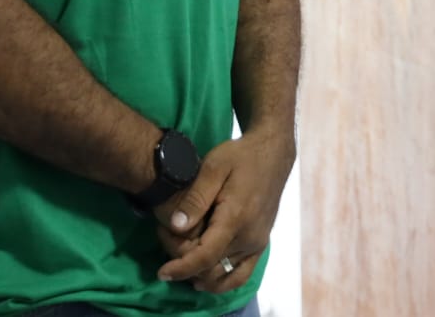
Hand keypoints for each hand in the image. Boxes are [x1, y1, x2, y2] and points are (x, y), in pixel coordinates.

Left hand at [154, 129, 295, 292]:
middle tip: (167, 242)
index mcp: (236, 218)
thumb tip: (176, 226)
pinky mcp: (261, 243)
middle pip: (212, 268)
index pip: (206, 256)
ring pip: (225, 276)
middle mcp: (249, 237)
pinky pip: (242, 274)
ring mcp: (257, 243)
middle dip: (186, 266)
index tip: (162, 273)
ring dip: (202, 275)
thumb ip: (195, 198)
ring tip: (182, 262)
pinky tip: (206, 277)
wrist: (272, 153)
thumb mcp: (213, 167)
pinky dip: (223, 281)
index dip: (181, 268)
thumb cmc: (240, 156)